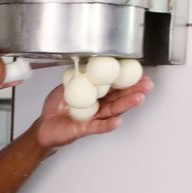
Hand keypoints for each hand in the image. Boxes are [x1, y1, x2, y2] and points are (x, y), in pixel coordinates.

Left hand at [36, 75, 153, 149]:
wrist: (44, 126)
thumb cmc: (55, 108)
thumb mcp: (65, 86)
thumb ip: (77, 77)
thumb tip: (87, 63)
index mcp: (95, 94)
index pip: (113, 86)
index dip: (126, 80)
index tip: (139, 74)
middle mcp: (97, 106)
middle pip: (118, 98)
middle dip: (134, 91)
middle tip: (147, 85)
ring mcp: (93, 117)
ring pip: (112, 111)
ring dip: (126, 105)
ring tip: (139, 99)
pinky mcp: (85, 128)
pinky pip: (98, 127)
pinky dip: (108, 125)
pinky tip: (118, 121)